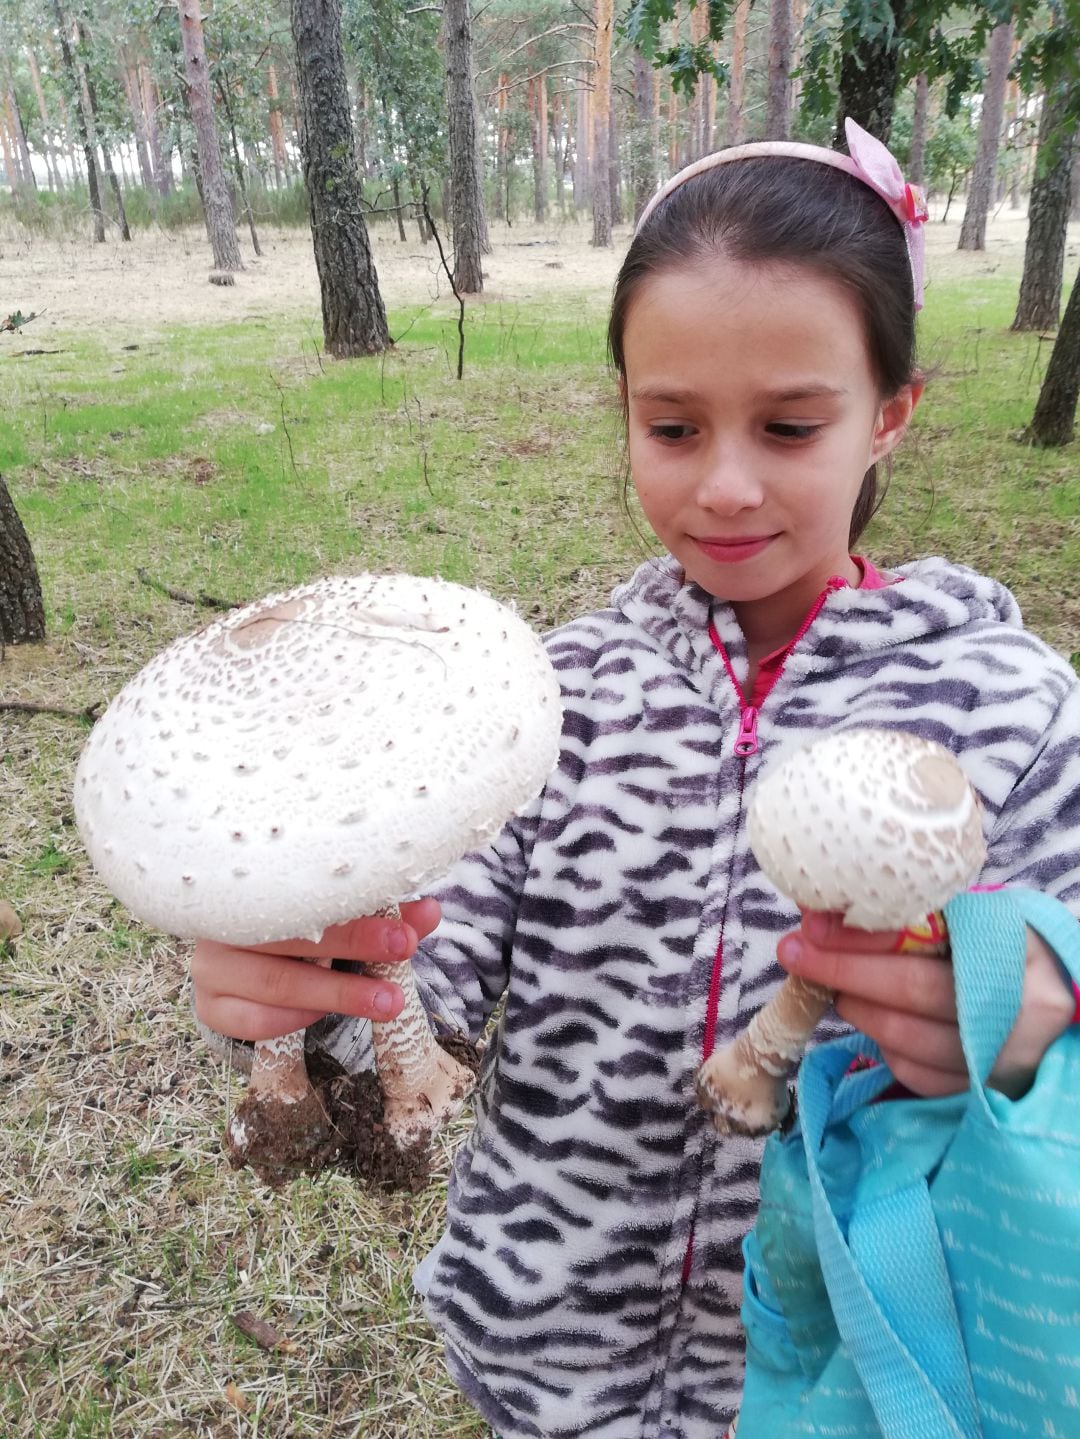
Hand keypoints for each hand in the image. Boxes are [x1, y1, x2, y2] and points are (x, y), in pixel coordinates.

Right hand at [191, 898, 441, 1042]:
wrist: (245, 965)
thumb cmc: (301, 929)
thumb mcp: (342, 916)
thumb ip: (381, 913)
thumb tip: (430, 911)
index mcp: (255, 882)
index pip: (306, 891)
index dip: (356, 913)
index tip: (406, 931)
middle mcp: (224, 920)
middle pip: (290, 933)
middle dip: (354, 945)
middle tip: (404, 954)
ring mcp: (210, 966)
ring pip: (276, 983)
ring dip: (337, 995)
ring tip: (386, 1002)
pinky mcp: (210, 1007)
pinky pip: (254, 1020)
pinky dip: (295, 1019)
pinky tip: (323, 1015)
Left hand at [776, 910, 1073, 1098]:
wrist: (1065, 1003)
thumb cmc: (1009, 953)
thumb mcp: (977, 922)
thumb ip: (917, 918)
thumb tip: (828, 918)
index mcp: (1013, 945)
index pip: (923, 937)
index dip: (862, 935)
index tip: (812, 927)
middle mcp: (1020, 1003)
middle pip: (912, 989)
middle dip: (843, 971)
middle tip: (796, 955)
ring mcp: (1009, 1053)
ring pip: (910, 1039)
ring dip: (860, 1013)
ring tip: (838, 993)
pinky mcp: (993, 1091)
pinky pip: (923, 1076)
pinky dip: (890, 1051)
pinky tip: (879, 1028)